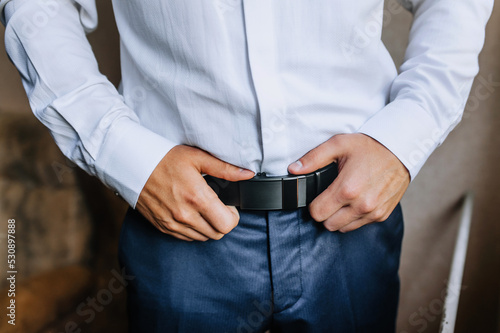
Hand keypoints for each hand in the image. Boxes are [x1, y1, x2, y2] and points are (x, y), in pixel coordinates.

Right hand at [136, 145, 254, 240]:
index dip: (233, 216)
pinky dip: (193, 229)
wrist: (133, 165)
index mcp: (197, 198)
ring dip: (208, 226)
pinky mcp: (162, 227)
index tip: (228, 205)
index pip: (227, 224)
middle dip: (222, 222)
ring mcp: (172, 224)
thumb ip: (225, 168)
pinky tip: (190, 212)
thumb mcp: (197, 157)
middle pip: (217, 234)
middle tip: (217, 206)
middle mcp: (185, 215)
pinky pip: (186, 238)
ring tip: (202, 208)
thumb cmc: (165, 159)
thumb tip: (248, 174)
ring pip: (202, 238)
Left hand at [288, 133, 409, 232]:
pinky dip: (353, 217)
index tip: (317, 195)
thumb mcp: (338, 144)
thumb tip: (293, 169)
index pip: (317, 213)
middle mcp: (361, 205)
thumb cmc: (370, 146)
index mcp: (347, 189)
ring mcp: (373, 212)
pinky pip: (358, 225)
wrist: (402, 149)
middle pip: (328, 224)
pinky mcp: (382, 215)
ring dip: (338, 217)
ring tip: (342, 198)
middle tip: (329, 196)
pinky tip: (355, 201)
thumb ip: (313, 158)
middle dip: (324, 212)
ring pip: (343, 228)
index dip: (313, 205)